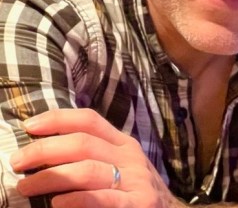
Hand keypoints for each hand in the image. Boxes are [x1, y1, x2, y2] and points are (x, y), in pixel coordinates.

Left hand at [9, 108, 182, 207]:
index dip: (59, 119)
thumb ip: (96, 155)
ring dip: (51, 176)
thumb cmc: (135, 193)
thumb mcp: (121, 166)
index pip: (90, 120)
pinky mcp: (138, 205)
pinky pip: (102, 200)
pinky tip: (57, 204)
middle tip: (18, 161)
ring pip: (87, 170)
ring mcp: (135, 181)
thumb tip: (48, 148)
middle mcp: (130, 157)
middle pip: (83, 143)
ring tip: (26, 185)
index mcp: (124, 143)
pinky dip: (77, 200)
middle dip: (45, 150)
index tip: (29, 126)